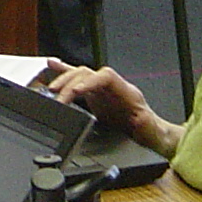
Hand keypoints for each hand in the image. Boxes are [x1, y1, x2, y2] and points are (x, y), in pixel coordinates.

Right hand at [44, 61, 182, 157]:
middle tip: (57, 97)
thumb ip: (146, 126)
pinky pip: (78, 81)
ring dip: (64, 79)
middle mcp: (113, 88)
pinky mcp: (96, 97)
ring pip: (81, 75)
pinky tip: (52, 66)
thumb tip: (140, 121)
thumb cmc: (152, 133)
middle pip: (89, 74)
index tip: (76, 90)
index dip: (90, 81)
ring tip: (50, 88)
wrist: (151, 136)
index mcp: (127, 93)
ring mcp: (103, 91)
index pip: (107, 77)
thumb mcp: (152, 132)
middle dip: (71, 83)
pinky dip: (64, 73)